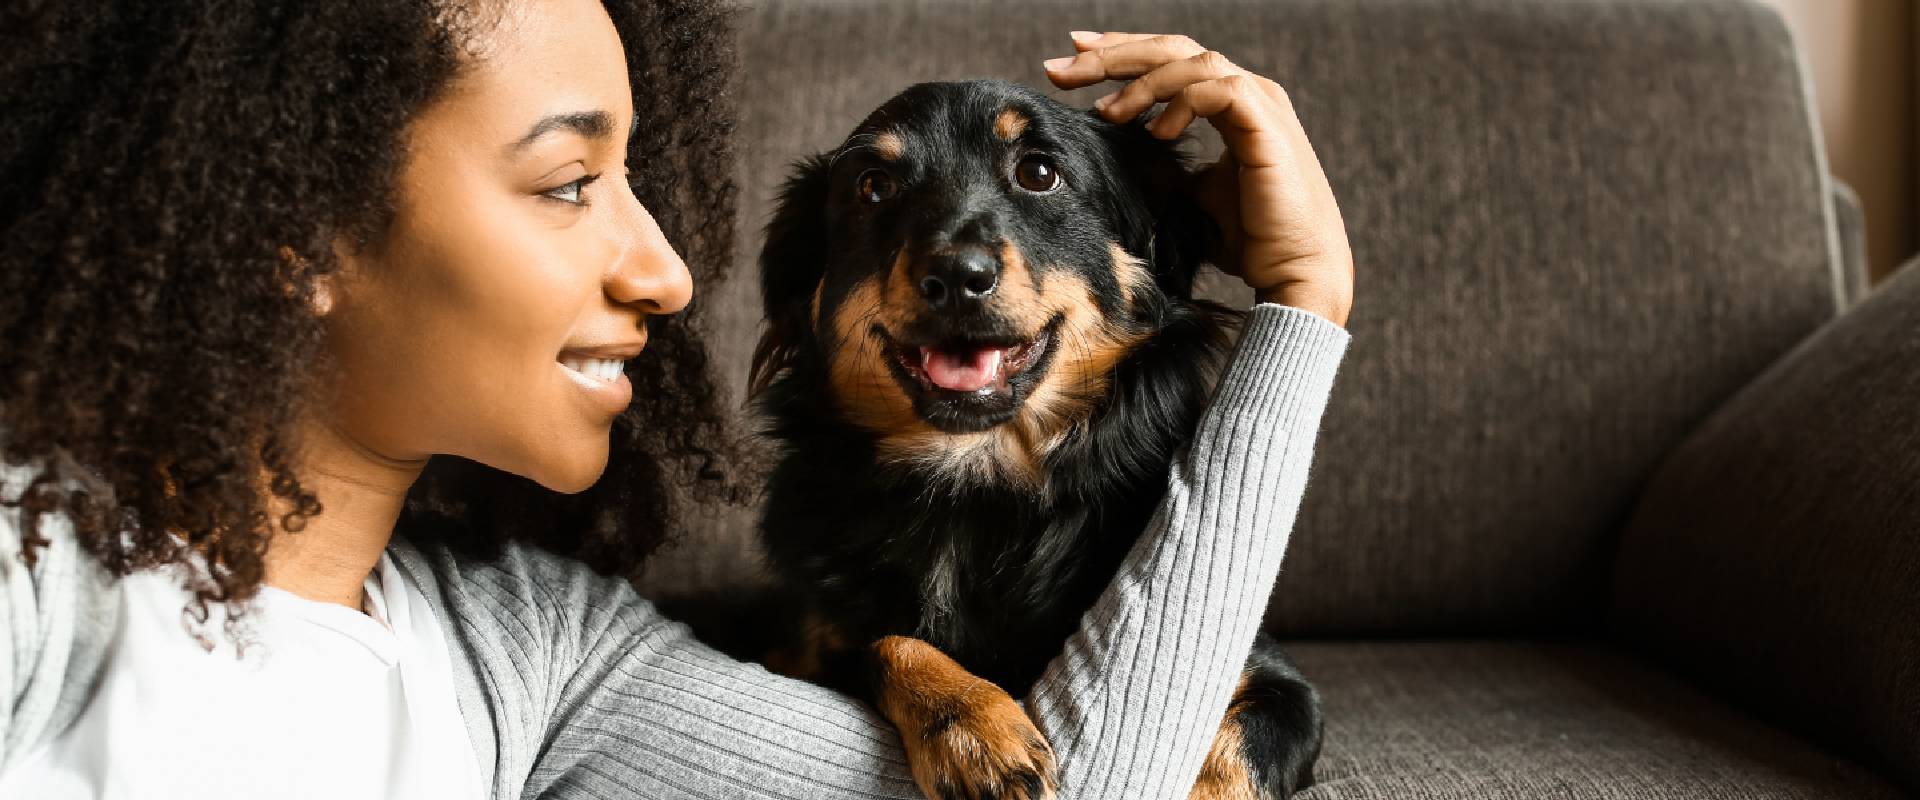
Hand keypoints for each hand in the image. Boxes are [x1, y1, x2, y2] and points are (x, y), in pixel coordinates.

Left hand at [1045, 32, 1353, 326]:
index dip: (1120, 54)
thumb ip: (1162, 164)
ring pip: (1192, 61)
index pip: (1169, 61)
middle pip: (1173, 49)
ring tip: (1106, 112)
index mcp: (1230, 104)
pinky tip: (1156, 131)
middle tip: (1061, 67)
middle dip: (1113, 54)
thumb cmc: (1248, 239)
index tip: (1072, 59)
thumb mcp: (1191, 195)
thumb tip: (1113, 154)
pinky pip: (1218, 90)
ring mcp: (1260, 103)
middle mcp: (1247, 93)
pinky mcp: (1266, 124)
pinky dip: (1181, 102)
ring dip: (1141, 81)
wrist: (1293, 270)